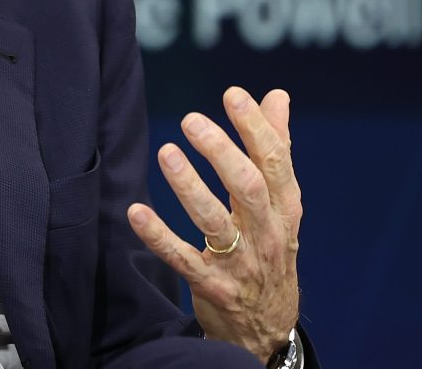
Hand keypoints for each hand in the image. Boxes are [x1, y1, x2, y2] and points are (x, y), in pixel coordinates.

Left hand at [127, 87, 301, 364]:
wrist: (269, 327)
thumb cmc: (271, 248)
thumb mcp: (282, 204)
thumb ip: (276, 149)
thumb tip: (277, 96)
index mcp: (285, 209)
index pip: (275, 162)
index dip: (255, 128)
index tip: (233, 95)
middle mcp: (267, 234)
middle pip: (248, 188)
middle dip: (221, 152)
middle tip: (191, 120)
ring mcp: (240, 264)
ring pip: (215, 223)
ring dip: (189, 187)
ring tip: (167, 153)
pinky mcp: (212, 287)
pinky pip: (183, 260)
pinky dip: (159, 236)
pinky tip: (136, 212)